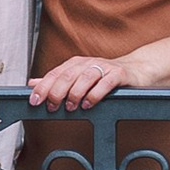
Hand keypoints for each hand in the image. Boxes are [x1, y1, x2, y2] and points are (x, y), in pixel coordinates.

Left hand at [27, 51, 142, 111]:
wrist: (136, 70)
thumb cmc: (105, 76)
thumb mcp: (78, 78)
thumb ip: (56, 81)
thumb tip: (32, 84)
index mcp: (76, 64)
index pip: (55, 74)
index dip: (43, 87)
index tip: (35, 100)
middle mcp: (88, 63)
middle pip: (68, 75)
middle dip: (57, 92)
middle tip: (52, 106)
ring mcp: (104, 67)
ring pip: (85, 77)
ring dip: (75, 93)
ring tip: (70, 107)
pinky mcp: (119, 74)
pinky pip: (105, 83)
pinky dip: (95, 94)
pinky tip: (89, 104)